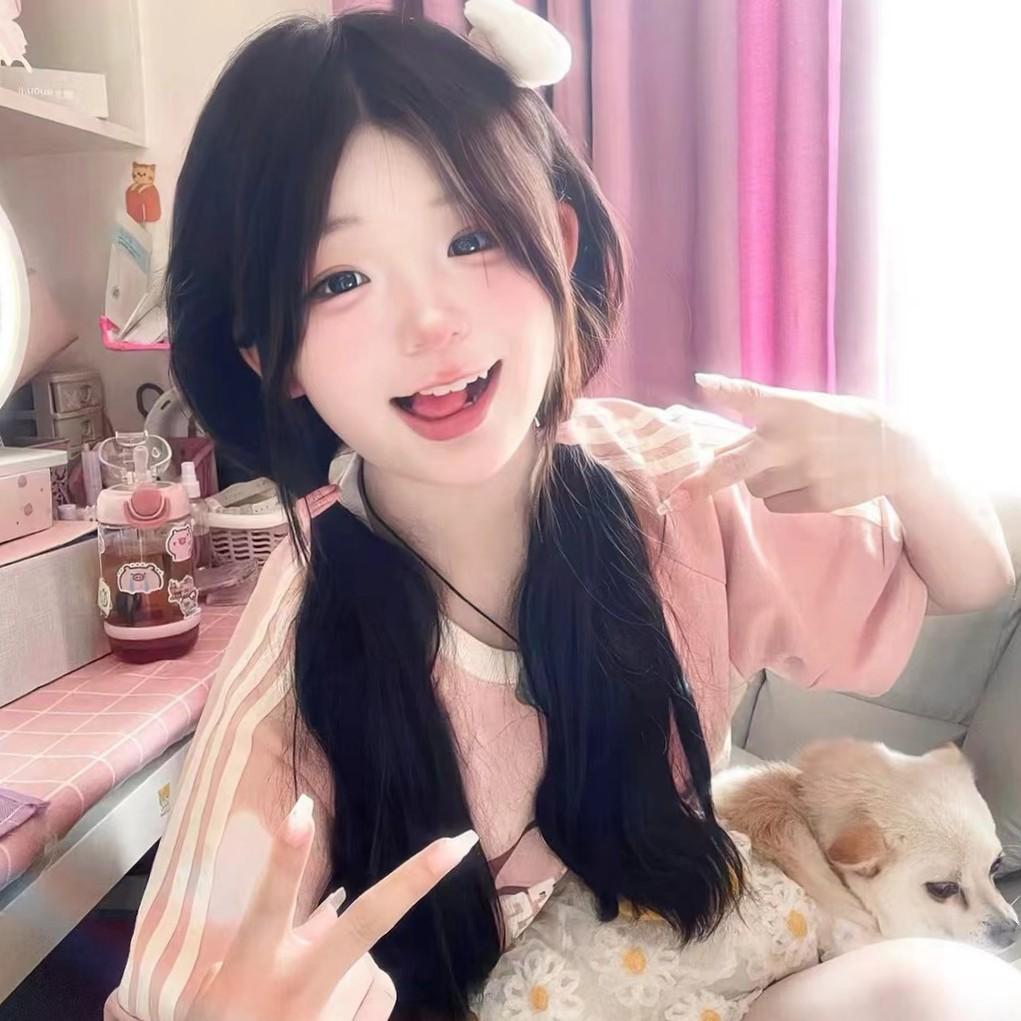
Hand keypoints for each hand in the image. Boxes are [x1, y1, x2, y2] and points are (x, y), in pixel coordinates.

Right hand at [186, 795, 478, 1020]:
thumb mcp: (219, 986)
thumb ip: (272, 941)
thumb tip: (332, 907)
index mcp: (252, 968)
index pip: (271, 903)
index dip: (286, 858)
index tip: (302, 810)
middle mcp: (297, 989)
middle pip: (365, 923)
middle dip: (414, 880)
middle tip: (458, 843)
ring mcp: (330, 1017)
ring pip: (369, 962)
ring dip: (348, 967)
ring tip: (308, 997)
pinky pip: (379, 993)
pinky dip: (361, 993)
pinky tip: (331, 1010)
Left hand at [682, 374, 918, 512]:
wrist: (897, 449)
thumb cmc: (835, 424)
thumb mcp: (805, 410)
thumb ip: (762, 427)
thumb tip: (716, 455)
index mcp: (793, 407)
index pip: (755, 396)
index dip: (728, 389)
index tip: (704, 382)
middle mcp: (795, 441)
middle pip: (736, 466)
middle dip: (702, 483)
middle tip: (674, 499)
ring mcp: (806, 473)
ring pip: (751, 486)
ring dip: (756, 478)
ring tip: (791, 463)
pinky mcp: (817, 499)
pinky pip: (774, 504)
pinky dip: (780, 495)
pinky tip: (807, 479)